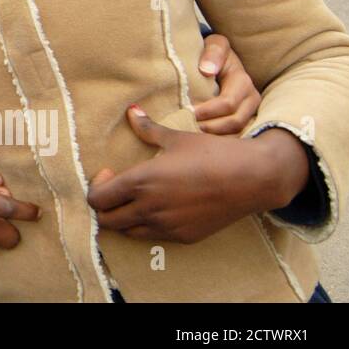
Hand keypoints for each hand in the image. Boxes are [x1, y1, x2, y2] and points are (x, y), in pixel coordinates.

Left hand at [88, 106, 309, 243]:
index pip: (97, 199)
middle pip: (106, 221)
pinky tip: (160, 207)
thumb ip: (147, 128)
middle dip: (105, 206)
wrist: (251, 178)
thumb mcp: (176, 138)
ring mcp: (166, 227)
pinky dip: (148, 225)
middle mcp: (149, 209)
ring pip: (128, 232)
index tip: (111, 173)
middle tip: (118, 189)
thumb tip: (131, 111)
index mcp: (141, 182)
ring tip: (137, 199)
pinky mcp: (183, 237)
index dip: (97, 186)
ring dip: (124, 218)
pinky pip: (153, 236)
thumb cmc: (212, 153)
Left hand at [192, 34, 260, 133]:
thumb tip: (207, 70)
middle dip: (209, 128)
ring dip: (214, 138)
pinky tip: (201, 142)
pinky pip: (234, 137)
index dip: (207, 111)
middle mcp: (252, 100)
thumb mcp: (215, 44)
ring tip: (192, 137)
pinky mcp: (245, 122)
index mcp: (243, 82)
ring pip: (236, 134)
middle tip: (186, 128)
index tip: (187, 111)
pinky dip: (218, 142)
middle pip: (234, 123)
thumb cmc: (214, 52)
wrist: (220, 58)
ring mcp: (250, 113)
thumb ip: (212, 53)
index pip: (227, 103)